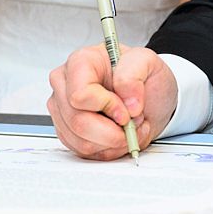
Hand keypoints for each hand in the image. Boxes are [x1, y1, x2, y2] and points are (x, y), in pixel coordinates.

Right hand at [47, 44, 178, 159]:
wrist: (146, 97)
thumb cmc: (142, 77)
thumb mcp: (148, 62)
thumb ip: (134, 74)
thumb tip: (128, 102)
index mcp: (81, 61)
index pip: (80, 94)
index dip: (107, 107)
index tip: (127, 110)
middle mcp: (65, 85)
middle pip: (78, 122)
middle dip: (113, 131)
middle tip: (133, 122)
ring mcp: (63, 110)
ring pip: (81, 142)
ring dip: (114, 141)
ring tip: (129, 126)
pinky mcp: (67, 131)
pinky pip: (84, 152)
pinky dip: (109, 149)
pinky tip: (119, 134)